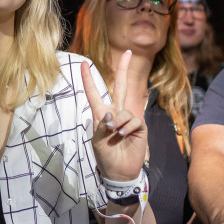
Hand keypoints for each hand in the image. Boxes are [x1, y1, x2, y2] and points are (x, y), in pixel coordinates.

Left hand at [81, 50, 147, 180]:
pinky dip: (127, 127)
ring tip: (114, 133)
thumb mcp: (97, 140)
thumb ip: (101, 125)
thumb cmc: (105, 155)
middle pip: (120, 86)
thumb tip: (111, 114)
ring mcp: (129, 118)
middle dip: (123, 69)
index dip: (88, 79)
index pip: (94, 93)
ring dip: (118, 122)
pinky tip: (124, 135)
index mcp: (101, 114)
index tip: (84, 64)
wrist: (119, 171)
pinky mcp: (139, 126)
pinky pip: (133, 119)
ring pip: (124, 110)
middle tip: (128, 52)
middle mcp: (116, 112)